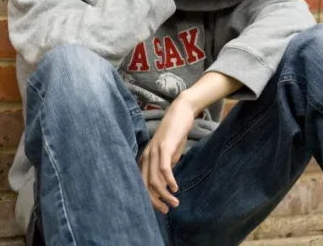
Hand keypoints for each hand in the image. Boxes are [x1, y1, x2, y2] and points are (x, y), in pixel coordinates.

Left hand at [139, 95, 195, 213]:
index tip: (161, 209)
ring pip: (154, 180)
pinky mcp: (164, 147)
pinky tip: (176, 188)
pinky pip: (163, 168)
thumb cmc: (175, 134)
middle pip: (145, 185)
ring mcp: (154, 151)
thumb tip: (165, 186)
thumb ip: (165, 169)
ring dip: (164, 195)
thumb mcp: (169, 155)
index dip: (149, 199)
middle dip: (155, 201)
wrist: (180, 113)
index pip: (142, 184)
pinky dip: (169, 181)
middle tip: (167, 210)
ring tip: (174, 202)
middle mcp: (146, 156)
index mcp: (145, 159)